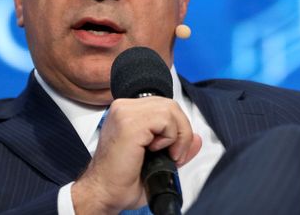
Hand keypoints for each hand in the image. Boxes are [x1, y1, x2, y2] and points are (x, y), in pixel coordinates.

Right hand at [71, 97, 202, 213]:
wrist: (103, 194)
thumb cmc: (121, 180)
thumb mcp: (157, 162)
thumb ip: (178, 147)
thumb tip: (197, 139)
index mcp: (127, 112)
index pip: (164, 106)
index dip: (176, 128)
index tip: (173, 151)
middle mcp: (124, 108)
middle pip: (170, 105)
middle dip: (182, 131)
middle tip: (175, 155)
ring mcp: (125, 112)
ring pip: (170, 109)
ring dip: (178, 136)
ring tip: (168, 155)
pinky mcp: (130, 123)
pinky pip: (165, 119)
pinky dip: (171, 137)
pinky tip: (157, 151)